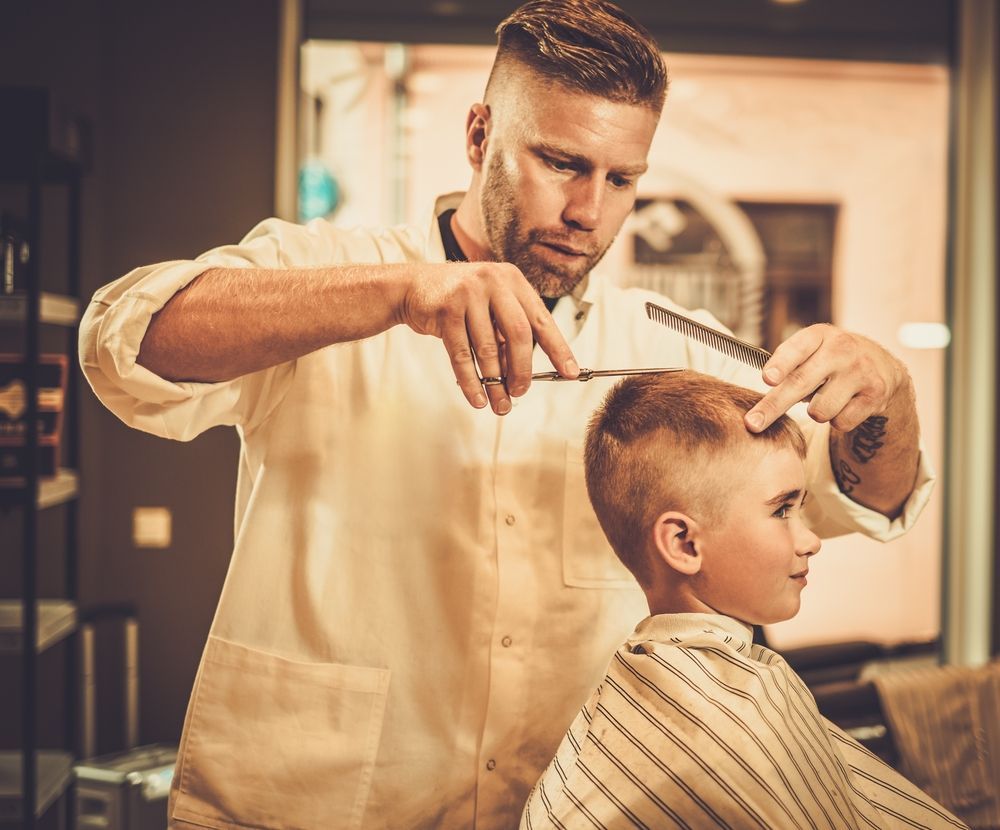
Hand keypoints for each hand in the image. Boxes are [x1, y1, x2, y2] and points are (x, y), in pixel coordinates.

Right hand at [399, 261, 578, 413]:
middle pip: (518, 335)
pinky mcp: (446, 310)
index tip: (571, 372)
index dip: (558, 349)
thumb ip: (508, 332)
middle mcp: (494, 282)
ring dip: (495, 383)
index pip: (541, 320)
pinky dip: (470, 381)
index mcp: (513, 281)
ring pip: (488, 349)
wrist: (413, 286)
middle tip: (521, 392)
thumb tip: (523, 375)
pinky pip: (461, 355)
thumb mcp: (490, 306)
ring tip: (500, 405)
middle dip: (522, 370)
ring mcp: (468, 294)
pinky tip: (477, 398)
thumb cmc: (459, 300)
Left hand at [744, 324, 906, 432]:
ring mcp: (861, 371)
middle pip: (800, 384)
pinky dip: (837, 420)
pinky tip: (845, 405)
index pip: (797, 348)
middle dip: (772, 407)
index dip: (781, 364)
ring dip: (815, 413)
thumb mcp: (812, 350)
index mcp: (819, 335)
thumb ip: (787, 365)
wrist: (882, 366)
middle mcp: (842, 349)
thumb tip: (761, 396)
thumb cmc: (830, 361)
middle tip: (752, 424)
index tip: (767, 379)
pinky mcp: (876, 394)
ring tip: (825, 399)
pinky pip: (841, 422)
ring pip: (820, 410)